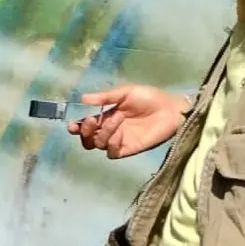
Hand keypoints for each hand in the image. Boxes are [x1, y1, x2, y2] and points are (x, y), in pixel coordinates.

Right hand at [68, 85, 187, 158]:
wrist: (171, 109)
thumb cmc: (150, 98)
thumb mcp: (126, 92)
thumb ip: (105, 97)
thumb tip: (82, 98)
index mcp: (106, 116)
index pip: (85, 126)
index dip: (76, 127)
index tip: (73, 124)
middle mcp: (109, 130)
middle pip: (87, 139)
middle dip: (85, 131)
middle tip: (92, 120)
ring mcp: (118, 141)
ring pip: (97, 144)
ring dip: (103, 131)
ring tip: (117, 118)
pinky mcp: (127, 149)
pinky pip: (111, 152)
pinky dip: (111, 144)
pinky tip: (119, 133)